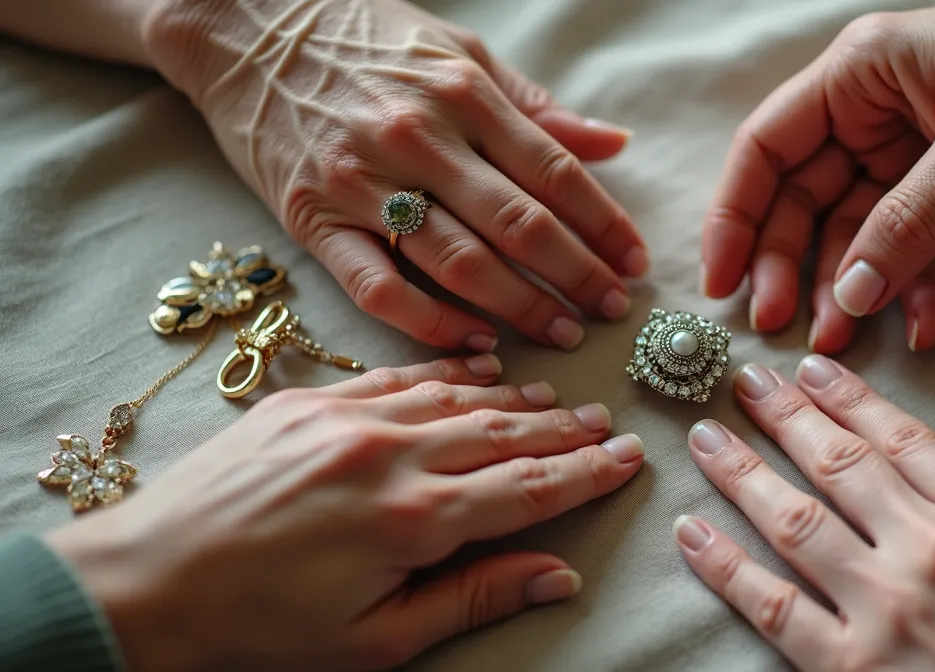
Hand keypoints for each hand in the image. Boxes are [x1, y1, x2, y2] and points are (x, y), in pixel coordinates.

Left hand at [44, 355, 644, 670]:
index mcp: (412, 520)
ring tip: (556, 398)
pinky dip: (446, 372)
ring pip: (457, 395)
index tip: (627, 457)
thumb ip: (472, 599)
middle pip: (504, 431)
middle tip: (606, 423)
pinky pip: (397, 375)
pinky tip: (476, 369)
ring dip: (514, 397)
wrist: (142, 584)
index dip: (585, 473)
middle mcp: (388, 454)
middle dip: (563, 429)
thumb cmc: (257, 630)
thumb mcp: (375, 641)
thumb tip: (558, 576)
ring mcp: (345, 418)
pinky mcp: (306, 401)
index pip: (528, 487)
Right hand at [142, 0, 647, 351]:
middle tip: (611, 312)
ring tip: (562, 334)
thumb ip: (536, 109)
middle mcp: (419, 137)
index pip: (555, 173)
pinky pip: (379, 287)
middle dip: (576, 277)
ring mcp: (364, 181)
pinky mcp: (314, 218)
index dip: (604, 226)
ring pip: (460, 263)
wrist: (248, 27)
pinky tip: (475, 341)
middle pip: (518, 226)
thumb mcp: (461, 52)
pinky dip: (431, 322)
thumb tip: (613, 145)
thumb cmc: (367, 39)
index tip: (635, 264)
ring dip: (521, 308)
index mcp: (464, 93)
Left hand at [675, 356, 934, 670]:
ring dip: (742, 473)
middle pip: (840, 465)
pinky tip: (691, 533)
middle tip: (745, 381)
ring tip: (705, 438)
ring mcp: (882, 606)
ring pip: (794, 519)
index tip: (812, 368)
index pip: (902, 439)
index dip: (851, 398)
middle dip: (787, 417)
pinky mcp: (848, 665)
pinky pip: (771, 606)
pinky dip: (725, 566)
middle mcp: (925, 547)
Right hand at [701, 0, 934, 352]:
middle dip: (794, 265)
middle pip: (803, 199)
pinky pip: (913, 244)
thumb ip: (908, 221)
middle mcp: (869, 114)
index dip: (735, 216)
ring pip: (855, 232)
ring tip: (846, 341)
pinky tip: (921, 322)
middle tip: (787, 327)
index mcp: (858, 76)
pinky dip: (915, 283)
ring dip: (853, 287)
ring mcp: (906, 155)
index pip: (767, 147)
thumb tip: (848, 296)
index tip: (721, 283)